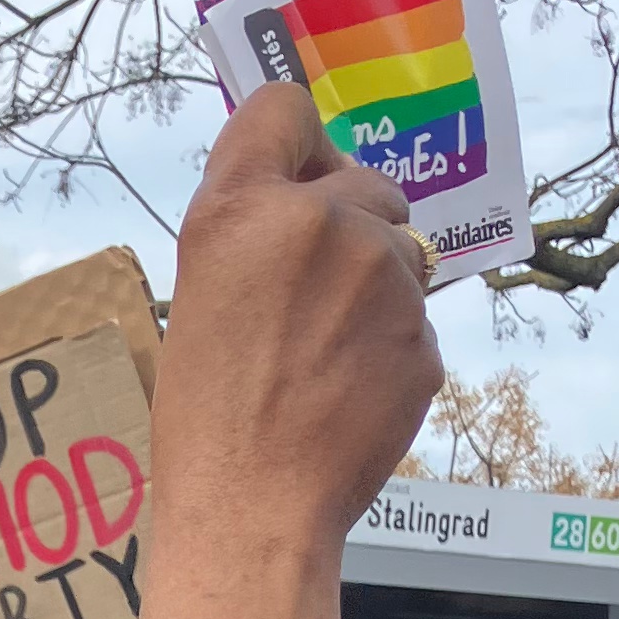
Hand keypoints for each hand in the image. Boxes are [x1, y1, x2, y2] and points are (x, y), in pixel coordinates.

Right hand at [141, 83, 437, 618]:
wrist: (254, 512)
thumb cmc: (205, 417)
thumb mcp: (196, 296)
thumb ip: (249, 228)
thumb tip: (303, 192)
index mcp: (241, 209)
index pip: (283, 107)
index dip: (291, 144)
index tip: (292, 180)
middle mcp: (320, 224)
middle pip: (362, 177)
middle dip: (348, 220)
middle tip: (308, 290)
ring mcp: (383, 280)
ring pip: (402, 248)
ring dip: (378, 283)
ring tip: (324, 352)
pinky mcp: (422, 336)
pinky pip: (416, 318)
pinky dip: (391, 346)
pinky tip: (347, 391)